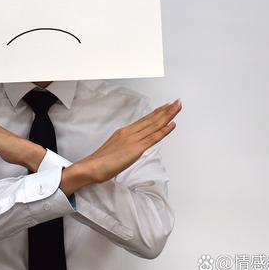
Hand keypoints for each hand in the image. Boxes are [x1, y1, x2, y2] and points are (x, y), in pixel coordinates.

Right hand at [60, 99, 181, 195]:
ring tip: (177, 107)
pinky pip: (153, 138)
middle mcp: (130, 132)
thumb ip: (125, 145)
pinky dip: (164, 130)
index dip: (156, 113)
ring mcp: (133, 139)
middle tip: (176, 102)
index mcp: (124, 132)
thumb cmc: (100, 161)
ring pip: (154, 125)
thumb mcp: (114, 149)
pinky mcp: (136, 149)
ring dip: (168, 115)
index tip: (165, 107)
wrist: (91, 167)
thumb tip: (132, 146)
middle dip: (166, 110)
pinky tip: (172, 124)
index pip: (144, 120)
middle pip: (151, 119)